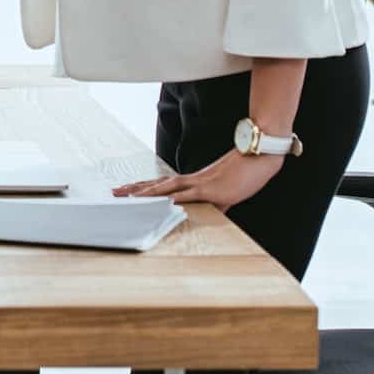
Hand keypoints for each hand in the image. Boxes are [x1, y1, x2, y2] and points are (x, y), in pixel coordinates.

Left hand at [112, 150, 283, 211]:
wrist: (259, 158)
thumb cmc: (245, 175)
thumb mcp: (227, 195)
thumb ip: (216, 205)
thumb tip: (211, 215)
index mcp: (194, 182)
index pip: (163, 186)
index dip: (144, 189)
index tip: (127, 191)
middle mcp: (191, 181)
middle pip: (156, 185)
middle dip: (135, 190)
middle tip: (114, 192)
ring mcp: (199, 184)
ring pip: (165, 189)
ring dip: (145, 193)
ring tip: (126, 196)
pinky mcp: (209, 189)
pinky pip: (186, 195)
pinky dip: (172, 199)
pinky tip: (159, 203)